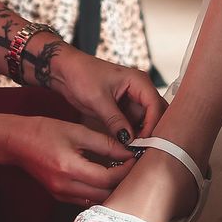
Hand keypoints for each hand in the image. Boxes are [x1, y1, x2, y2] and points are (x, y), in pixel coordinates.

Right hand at [0, 114, 140, 202]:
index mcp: (69, 168)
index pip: (107, 178)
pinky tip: (105, 179)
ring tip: (121, 173)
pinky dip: (97, 191)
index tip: (135, 159)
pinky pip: (85, 199)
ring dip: (110, 189)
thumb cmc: (43, 132)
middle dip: (121, 182)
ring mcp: (61, 195)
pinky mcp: (59, 196)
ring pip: (96, 200)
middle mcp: (65, 187)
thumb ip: (104, 142)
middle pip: (104, 194)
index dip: (125, 170)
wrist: (16, 142)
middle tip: (133, 168)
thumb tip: (127, 150)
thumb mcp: (76, 131)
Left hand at [46, 45, 163, 144]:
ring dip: (142, 135)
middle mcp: (140, 90)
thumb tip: (128, 140)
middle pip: (156, 113)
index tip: (144, 142)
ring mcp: (132, 100)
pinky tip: (128, 146)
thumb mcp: (98, 99)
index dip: (152, 125)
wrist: (66, 71)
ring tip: (136, 150)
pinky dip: (132, 135)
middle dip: (151, 131)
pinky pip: (133, 124)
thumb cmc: (82, 75)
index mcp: (138, 81)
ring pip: (146, 121)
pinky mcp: (123, 109)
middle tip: (143, 149)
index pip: (155, 105)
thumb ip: (115, 120)